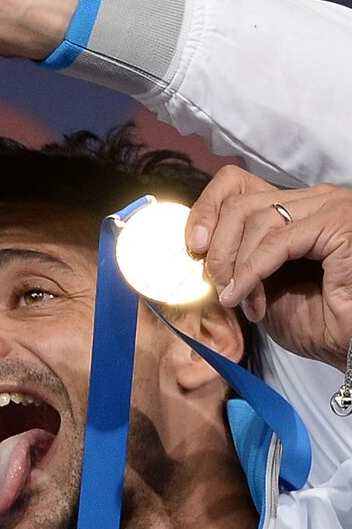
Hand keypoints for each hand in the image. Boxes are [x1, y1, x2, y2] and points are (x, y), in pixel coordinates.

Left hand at [187, 165, 351, 368]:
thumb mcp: (260, 280)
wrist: (350, 345)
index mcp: (297, 205)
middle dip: (218, 249)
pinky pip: (277, 242)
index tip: (193, 247)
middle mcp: (317, 199)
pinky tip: (245, 298)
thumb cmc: (315, 319)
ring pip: (256, 220)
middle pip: (240, 203)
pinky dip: (252, 272)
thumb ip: (236, 254)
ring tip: (238, 298)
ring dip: (237, 266)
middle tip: (216, 285)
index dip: (206, 211)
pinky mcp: (340, 226)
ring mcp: (332, 208)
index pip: (235, 183)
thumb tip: (195, 243)